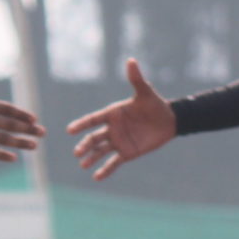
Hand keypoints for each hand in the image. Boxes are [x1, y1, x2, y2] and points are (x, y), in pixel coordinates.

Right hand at [0, 51, 43, 160]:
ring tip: (34, 146)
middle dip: (28, 128)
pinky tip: (13, 158)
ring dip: (21, 142)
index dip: (21, 114)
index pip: (6, 109)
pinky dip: (2, 155)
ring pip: (3, 138)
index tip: (34, 119)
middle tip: (43, 133)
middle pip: (10, 124)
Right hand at [66, 57, 177, 180]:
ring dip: (91, 158)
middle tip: (77, 153)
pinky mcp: (127, 153)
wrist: (169, 121)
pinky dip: (105, 170)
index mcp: (112, 113)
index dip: (81, 124)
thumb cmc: (155, 104)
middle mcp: (112, 128)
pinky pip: (114, 162)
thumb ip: (136, 79)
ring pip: (100, 151)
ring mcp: (118, 141)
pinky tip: (96, 177)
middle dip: (85, 145)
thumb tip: (131, 60)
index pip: (93, 120)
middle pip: (94, 138)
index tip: (69, 130)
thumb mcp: (146, 92)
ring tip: (83, 165)